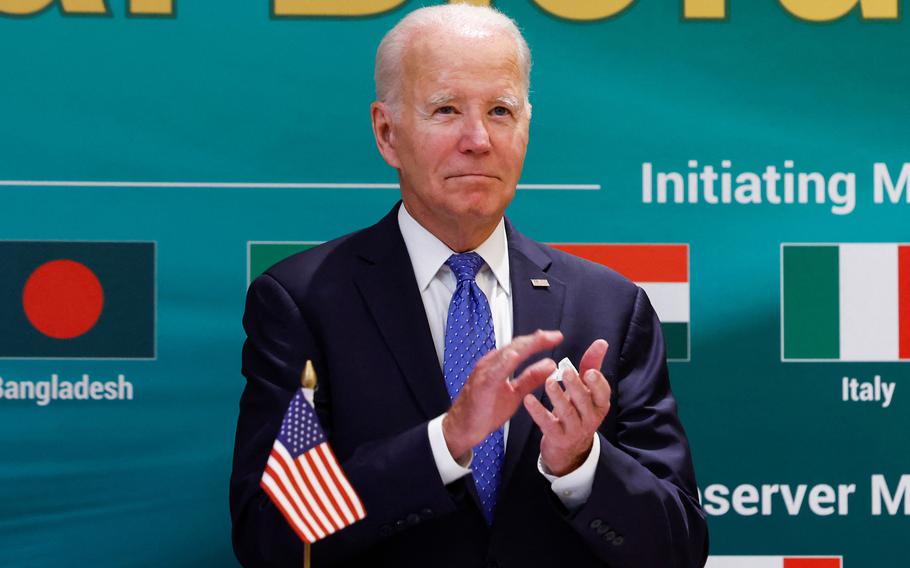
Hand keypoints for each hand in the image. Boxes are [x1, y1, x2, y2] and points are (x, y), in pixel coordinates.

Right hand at [442, 330, 562, 460]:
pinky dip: (505, 362)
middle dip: (536, 339)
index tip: (557, 337)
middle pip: (516, 346)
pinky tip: (515, 356)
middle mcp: (491, 364)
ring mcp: (484, 373)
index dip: (539, 341)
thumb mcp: (515, 393)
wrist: (462, 428)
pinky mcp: (481, 386)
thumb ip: (531, 378)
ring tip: (540, 339)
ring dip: (524, 346)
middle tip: (556, 336)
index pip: (521, 347)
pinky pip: (494, 371)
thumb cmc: (484, 411)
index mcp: (499, 365)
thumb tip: (550, 365)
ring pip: (506, 355)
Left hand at [523, 339, 610, 476]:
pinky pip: (548, 424)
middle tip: (566, 371)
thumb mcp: (587, 390)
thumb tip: (601, 342)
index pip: (603, 393)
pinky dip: (538, 412)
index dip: (597, 383)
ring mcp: (573, 429)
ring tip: (549, 382)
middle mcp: (589, 418)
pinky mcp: (557, 437)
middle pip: (584, 402)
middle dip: (576, 386)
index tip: (589, 371)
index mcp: (599, 404)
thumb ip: (592, 365)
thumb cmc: (578, 410)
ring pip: (567, 413)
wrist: (568, 448)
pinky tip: (529, 400)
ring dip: (558, 397)